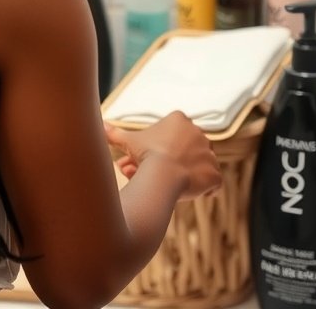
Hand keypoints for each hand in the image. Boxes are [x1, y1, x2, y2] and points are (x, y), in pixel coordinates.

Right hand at [104, 111, 221, 200]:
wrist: (163, 174)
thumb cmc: (146, 154)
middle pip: (184, 151)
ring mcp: (210, 154)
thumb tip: (100, 126)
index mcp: (180, 120)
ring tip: (171, 188)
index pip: (172, 135)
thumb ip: (115, 133)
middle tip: (154, 178)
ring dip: (187, 176)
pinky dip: (207, 189)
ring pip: (198, 166)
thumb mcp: (129, 141)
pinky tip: (193, 194)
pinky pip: (214, 182)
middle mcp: (198, 133)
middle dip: (169, 164)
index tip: (147, 161)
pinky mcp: (216, 173)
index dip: (158, 150)